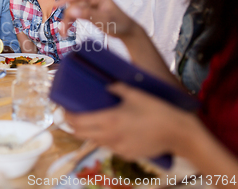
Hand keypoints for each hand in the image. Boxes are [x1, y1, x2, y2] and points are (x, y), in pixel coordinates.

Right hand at [55, 0, 137, 39]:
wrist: (127, 30)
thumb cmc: (119, 23)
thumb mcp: (104, 19)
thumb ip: (88, 14)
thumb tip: (71, 10)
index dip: (64, 0)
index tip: (54, 5)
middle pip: (74, 4)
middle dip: (67, 17)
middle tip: (63, 31)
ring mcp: (91, 4)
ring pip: (74, 10)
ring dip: (68, 20)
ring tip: (64, 33)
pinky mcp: (90, 10)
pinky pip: (77, 14)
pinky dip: (72, 21)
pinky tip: (67, 29)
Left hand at [65, 83, 196, 159]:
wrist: (178, 133)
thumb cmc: (157, 110)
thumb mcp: (135, 94)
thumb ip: (117, 88)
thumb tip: (108, 86)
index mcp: (109, 120)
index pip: (78, 122)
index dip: (67, 117)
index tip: (63, 110)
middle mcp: (110, 136)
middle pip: (81, 134)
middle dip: (73, 126)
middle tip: (72, 116)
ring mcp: (118, 148)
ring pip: (94, 141)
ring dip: (88, 132)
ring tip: (91, 121)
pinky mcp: (127, 154)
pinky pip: (109, 147)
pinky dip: (104, 139)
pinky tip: (111, 130)